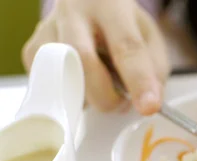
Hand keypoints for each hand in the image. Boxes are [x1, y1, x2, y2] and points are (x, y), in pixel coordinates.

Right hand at [22, 0, 169, 114]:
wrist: (88, 4)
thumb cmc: (122, 24)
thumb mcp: (150, 38)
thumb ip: (154, 70)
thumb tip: (148, 104)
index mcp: (111, 7)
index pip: (126, 47)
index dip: (138, 81)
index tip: (148, 107)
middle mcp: (73, 14)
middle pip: (84, 61)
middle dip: (106, 95)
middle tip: (121, 104)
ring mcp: (48, 30)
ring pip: (62, 76)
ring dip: (88, 96)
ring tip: (104, 89)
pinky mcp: (33, 50)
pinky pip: (50, 85)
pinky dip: (72, 94)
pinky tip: (84, 82)